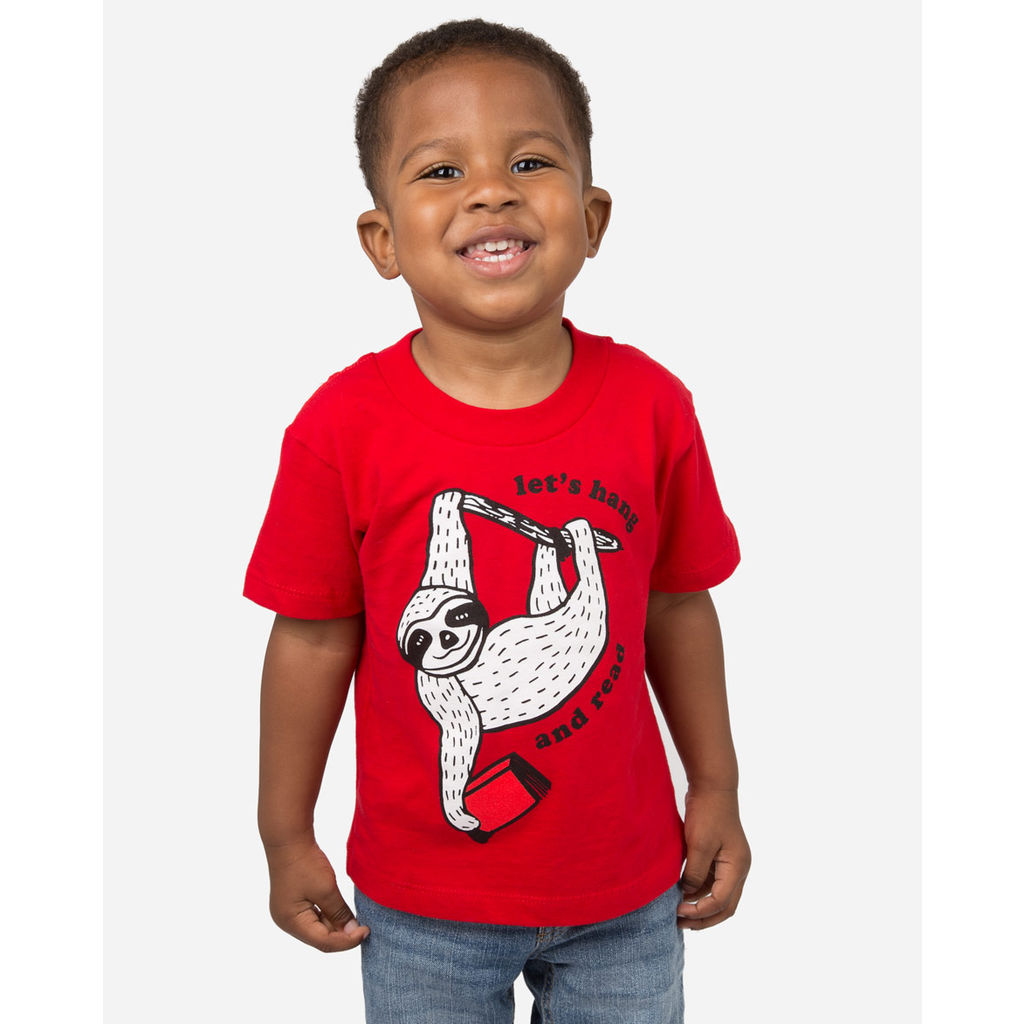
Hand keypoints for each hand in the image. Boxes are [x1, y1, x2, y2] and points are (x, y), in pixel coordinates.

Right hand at [264, 835, 368, 951]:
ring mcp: (288, 913)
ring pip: (317, 928)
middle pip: (319, 938)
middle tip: (363, 926)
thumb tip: (352, 932)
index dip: (347, 941)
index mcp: (291, 922)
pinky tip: (341, 910)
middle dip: (342, 935)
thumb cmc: (305, 863)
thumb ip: (339, 913)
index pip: (323, 942)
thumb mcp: (326, 889)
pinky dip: (328, 916)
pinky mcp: (293, 903)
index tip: (366, 931)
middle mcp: (286, 922)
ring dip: (336, 925)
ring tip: (355, 919)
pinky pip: (313, 917)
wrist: (289, 839)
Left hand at [676, 787, 750, 929]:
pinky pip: (711, 881)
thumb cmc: (707, 813)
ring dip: (700, 905)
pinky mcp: (720, 855)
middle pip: (725, 905)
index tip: (677, 913)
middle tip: (680, 924)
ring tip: (677, 912)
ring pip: (718, 894)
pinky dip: (698, 890)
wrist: (712, 785)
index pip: (721, 902)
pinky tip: (680, 892)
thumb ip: (693, 873)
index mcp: (737, 867)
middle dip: (704, 918)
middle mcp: (738, 868)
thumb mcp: (698, 845)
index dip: (699, 912)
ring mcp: (730, 862)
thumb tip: (686, 895)